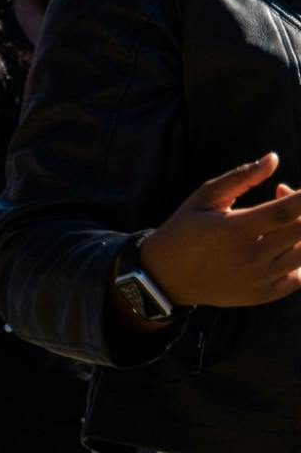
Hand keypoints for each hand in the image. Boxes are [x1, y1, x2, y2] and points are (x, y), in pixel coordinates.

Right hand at [138, 154, 300, 311]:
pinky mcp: (263, 294)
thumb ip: (241, 177)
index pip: (287, 211)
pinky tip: (284, 246)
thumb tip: (273, 158)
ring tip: (283, 222)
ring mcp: (259, 278)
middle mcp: (251, 256)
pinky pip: (299, 277)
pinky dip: (299, 258)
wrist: (166, 276)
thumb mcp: (204, 197)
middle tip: (284, 196)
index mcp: (235, 229)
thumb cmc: (185, 228)